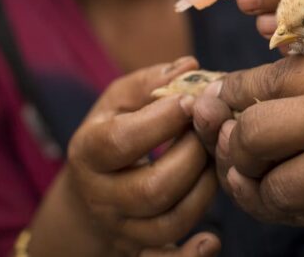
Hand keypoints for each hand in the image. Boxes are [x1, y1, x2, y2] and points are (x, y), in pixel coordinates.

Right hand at [66, 57, 219, 256]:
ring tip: (214, 162)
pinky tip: (212, 239)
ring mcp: (121, 228)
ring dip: (205, 190)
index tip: (192, 101)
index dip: (163, 120)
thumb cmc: (110, 135)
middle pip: (153, 188)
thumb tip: (190, 65)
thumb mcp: (116, 103)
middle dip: (192, 157)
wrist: (89, 193)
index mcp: (88, 152)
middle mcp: (101, 196)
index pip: (122, 141)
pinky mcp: (140, 249)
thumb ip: (149, 83)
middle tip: (211, 133)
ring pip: (169, 222)